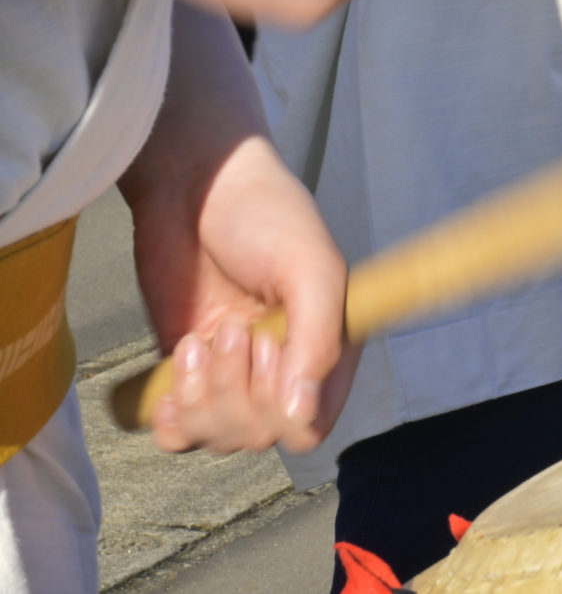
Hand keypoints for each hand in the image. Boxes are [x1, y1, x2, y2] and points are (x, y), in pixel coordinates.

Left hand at [121, 2, 352, 454]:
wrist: (195, 186)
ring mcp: (231, 375)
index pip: (311, 424)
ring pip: (217, 437)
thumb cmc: (265, 215)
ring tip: (202, 339)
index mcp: (328, 348)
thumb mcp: (310, 268)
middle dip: (236, 392)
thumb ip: (318, 340)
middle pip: (260, 436)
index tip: (271, 348)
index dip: (283, 406)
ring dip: (201, 395)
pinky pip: (178, 434)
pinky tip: (173, 377)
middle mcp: (282, 370)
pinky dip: (170, 418)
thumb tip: (302, 417)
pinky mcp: (185, 373)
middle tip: (232, 330)